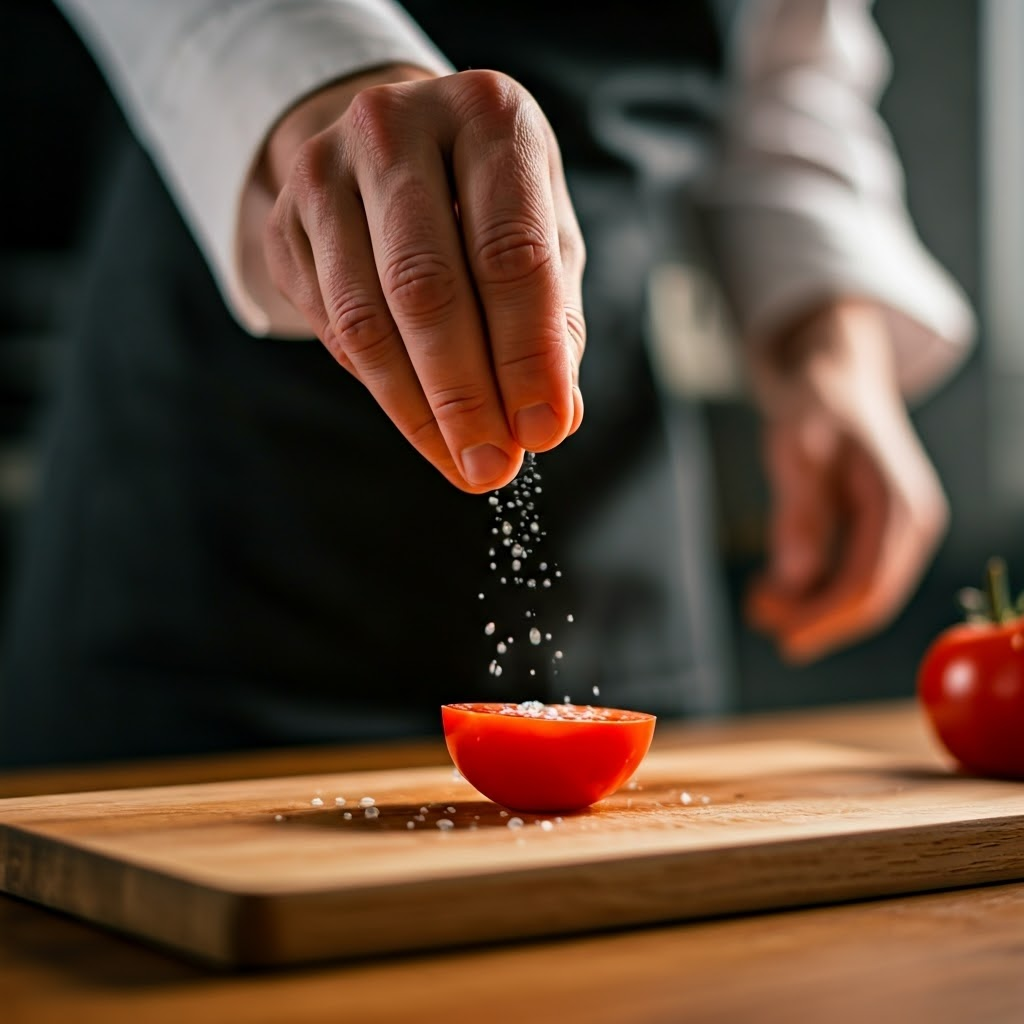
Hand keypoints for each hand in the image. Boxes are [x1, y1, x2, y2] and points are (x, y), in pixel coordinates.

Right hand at [260, 66, 585, 492]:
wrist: (398, 143)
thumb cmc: (490, 198)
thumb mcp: (544, 234)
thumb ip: (553, 320)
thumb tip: (552, 419)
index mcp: (486, 116)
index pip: (510, 253)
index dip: (528, 353)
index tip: (544, 431)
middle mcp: (396, 126)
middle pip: (425, 287)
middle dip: (464, 395)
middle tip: (492, 468)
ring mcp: (326, 170)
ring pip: (366, 318)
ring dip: (418, 409)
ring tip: (461, 463)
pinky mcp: (285, 220)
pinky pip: (334, 328)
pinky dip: (383, 389)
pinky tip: (422, 422)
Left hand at [745, 299, 948, 662]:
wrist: (835, 376)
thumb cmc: (817, 404)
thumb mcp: (797, 447)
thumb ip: (799, 510)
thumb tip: (795, 576)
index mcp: (901, 505)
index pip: (868, 583)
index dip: (825, 619)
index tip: (785, 642)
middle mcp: (910, 525)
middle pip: (864, 597)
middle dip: (809, 616)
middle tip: (755, 613)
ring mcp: (896, 532)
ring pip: (852, 592)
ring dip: (804, 605)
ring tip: (756, 599)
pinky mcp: (875, 535)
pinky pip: (845, 575)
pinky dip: (808, 589)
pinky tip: (771, 586)